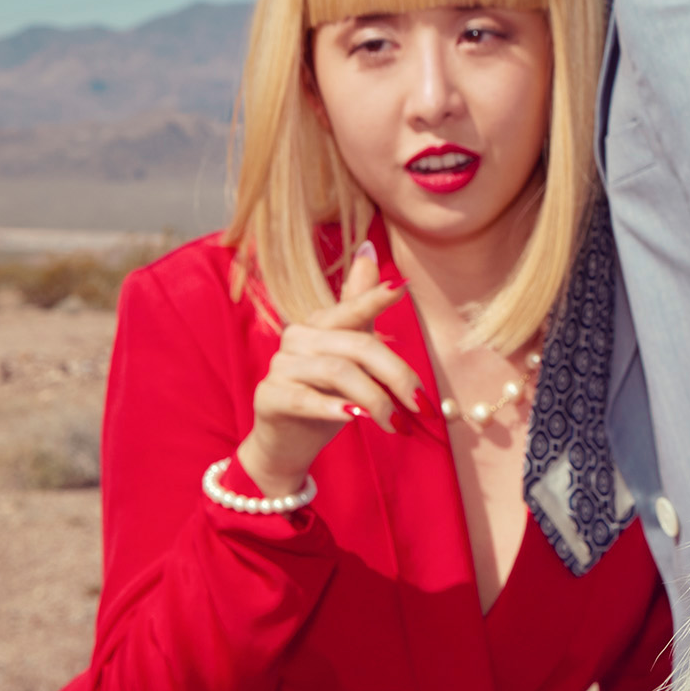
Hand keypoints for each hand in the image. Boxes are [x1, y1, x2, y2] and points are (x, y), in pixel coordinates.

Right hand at [235, 240, 422, 499]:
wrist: (288, 442)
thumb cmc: (328, 395)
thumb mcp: (351, 353)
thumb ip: (360, 308)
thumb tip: (369, 248)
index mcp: (322, 323)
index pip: (353, 306)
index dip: (375, 297)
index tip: (402, 287)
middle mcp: (299, 337)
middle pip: (358, 345)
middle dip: (396, 375)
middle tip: (421, 404)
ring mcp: (280, 365)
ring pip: (338, 371)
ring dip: (373, 398)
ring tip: (395, 422)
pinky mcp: (268, 396)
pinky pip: (305, 398)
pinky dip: (333, 408)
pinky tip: (353, 418)